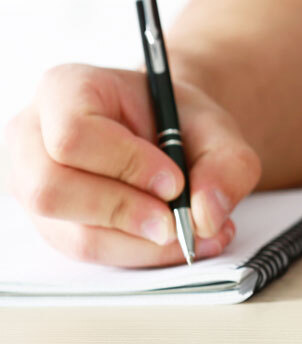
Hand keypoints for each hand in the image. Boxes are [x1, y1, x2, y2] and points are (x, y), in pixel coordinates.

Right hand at [5, 65, 260, 266]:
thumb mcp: (217, 128)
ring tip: (193, 233)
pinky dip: (141, 253)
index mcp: (65, 90)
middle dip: (125, 212)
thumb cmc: (179, 121)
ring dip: (141, 243)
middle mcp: (33, 137)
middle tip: (178, 222)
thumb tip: (206, 216)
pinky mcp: (53, 224)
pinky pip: (91, 252)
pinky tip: (177, 240)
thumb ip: (226, 164)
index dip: (126, 165)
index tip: (174, 182)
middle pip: (52, 190)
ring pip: (73, 234)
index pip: (73, 134)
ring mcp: (33, 185)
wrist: (170, 134)